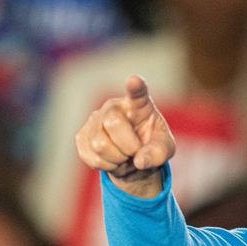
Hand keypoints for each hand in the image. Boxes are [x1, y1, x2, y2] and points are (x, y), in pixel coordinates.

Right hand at [75, 75, 175, 197]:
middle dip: (128, 147)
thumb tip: (140, 161)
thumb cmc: (151, 147)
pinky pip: (90, 156)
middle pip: (113, 124)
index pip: (137, 92)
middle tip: (136, 152)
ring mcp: (95, 119)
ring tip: (124, 157)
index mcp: (138, 104)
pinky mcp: (82, 135)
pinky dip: (105, 165)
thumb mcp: (164, 150)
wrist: (132, 158)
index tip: (134, 80)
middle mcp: (114, 107)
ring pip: (99, 144)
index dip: (135, 86)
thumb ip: (157, 154)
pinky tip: (112, 160)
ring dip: (116, 159)